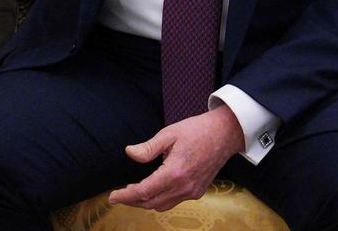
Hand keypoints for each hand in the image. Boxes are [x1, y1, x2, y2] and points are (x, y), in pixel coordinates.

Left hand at [107, 105, 244, 211]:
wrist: (225, 134)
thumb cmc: (197, 131)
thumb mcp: (169, 134)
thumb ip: (148, 148)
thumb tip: (129, 153)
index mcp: (175, 172)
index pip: (144, 191)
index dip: (126, 195)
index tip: (112, 196)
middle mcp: (184, 187)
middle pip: (151, 203)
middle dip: (132, 201)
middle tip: (119, 196)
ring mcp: (193, 191)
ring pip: (163, 206)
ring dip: (145, 203)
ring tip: (132, 194)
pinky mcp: (198, 192)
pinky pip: (174, 202)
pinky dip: (160, 200)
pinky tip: (153, 190)